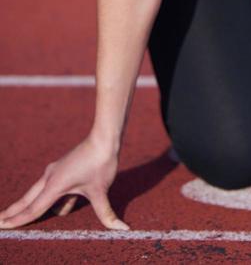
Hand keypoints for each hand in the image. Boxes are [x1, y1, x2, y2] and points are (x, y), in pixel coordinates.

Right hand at [0, 135, 128, 230]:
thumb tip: (122, 229)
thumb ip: (107, 214)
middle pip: (27, 200)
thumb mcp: (102, 191)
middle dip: (13, 212)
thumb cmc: (101, 163)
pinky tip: (62, 207)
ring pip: (38, 194)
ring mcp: (55, 172)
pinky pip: (52, 189)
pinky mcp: (62, 169)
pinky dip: (49, 199)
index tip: (2, 226)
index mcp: (55, 185)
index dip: (17, 221)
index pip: (33, 209)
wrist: (104, 138)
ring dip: (29, 206)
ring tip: (15, 216)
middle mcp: (50, 178)